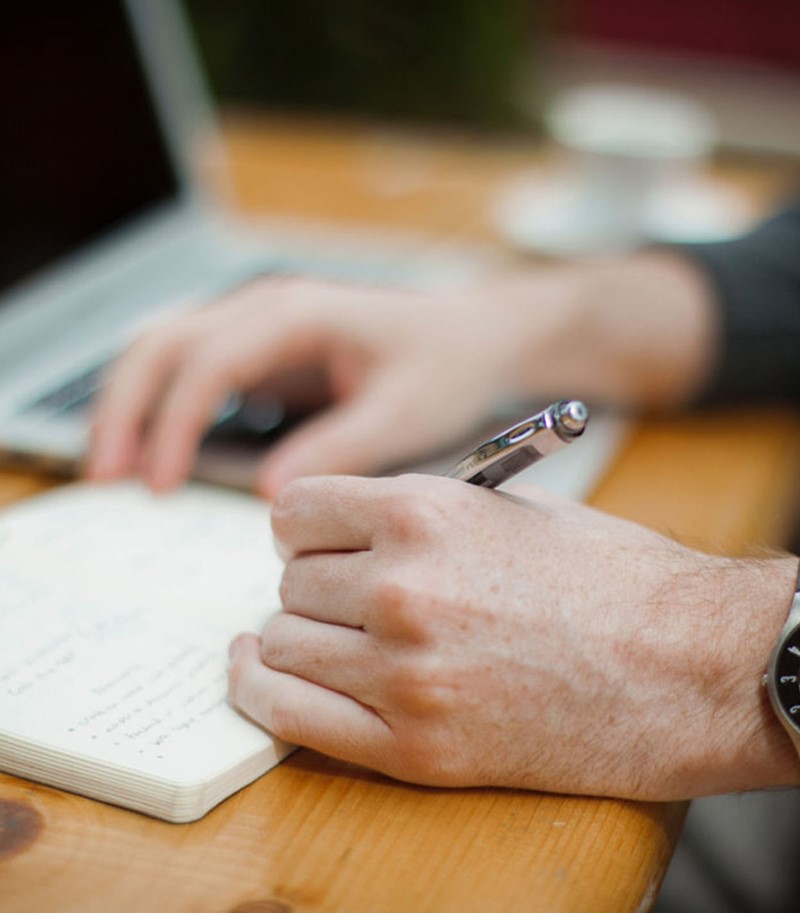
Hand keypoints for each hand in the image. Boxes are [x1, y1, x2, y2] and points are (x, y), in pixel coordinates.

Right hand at [87, 253, 716, 496]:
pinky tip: (156, 452)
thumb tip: (271, 496)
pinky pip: (194, 370)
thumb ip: (339, 449)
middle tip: (104, 478)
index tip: (158, 484)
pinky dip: (162, 407)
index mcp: (299, 313)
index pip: (209, 361)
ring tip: (112, 469)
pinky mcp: (266, 352)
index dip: (173, 422)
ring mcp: (262, 326)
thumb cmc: (450, 366)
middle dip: (124, 408)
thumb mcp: (404, 413)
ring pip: (166, 350)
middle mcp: (268, 309)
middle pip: (164, 344)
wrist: (480, 339)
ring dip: (131, 404)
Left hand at [228, 474, 799, 799]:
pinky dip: (263, 692)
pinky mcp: (415, 747)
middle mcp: (403, 588)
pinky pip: (292, 717)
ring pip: (283, 644)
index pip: (295, 510)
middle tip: (346, 594)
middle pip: (290, 581)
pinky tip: (262, 673)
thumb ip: (419, 512)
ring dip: (298, 637)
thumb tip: (348, 525)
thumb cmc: (610, 578)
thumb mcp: (511, 508)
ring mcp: (405, 673)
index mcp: (424, 513)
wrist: (686, 666)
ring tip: (333, 636)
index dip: (303, 526)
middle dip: (314, 583)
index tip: (315, 541)